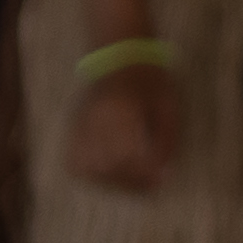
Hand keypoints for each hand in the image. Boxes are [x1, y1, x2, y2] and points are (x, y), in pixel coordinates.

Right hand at [65, 54, 178, 196]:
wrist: (121, 54)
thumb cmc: (150, 79)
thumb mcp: (167, 106)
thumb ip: (166, 140)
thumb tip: (163, 175)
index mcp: (121, 109)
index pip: (128, 156)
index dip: (144, 174)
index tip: (159, 182)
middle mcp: (96, 118)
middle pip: (107, 165)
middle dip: (129, 183)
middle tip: (148, 187)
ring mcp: (82, 123)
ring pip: (88, 168)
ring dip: (109, 182)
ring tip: (130, 182)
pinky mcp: (74, 127)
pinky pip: (74, 161)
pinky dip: (89, 174)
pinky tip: (107, 174)